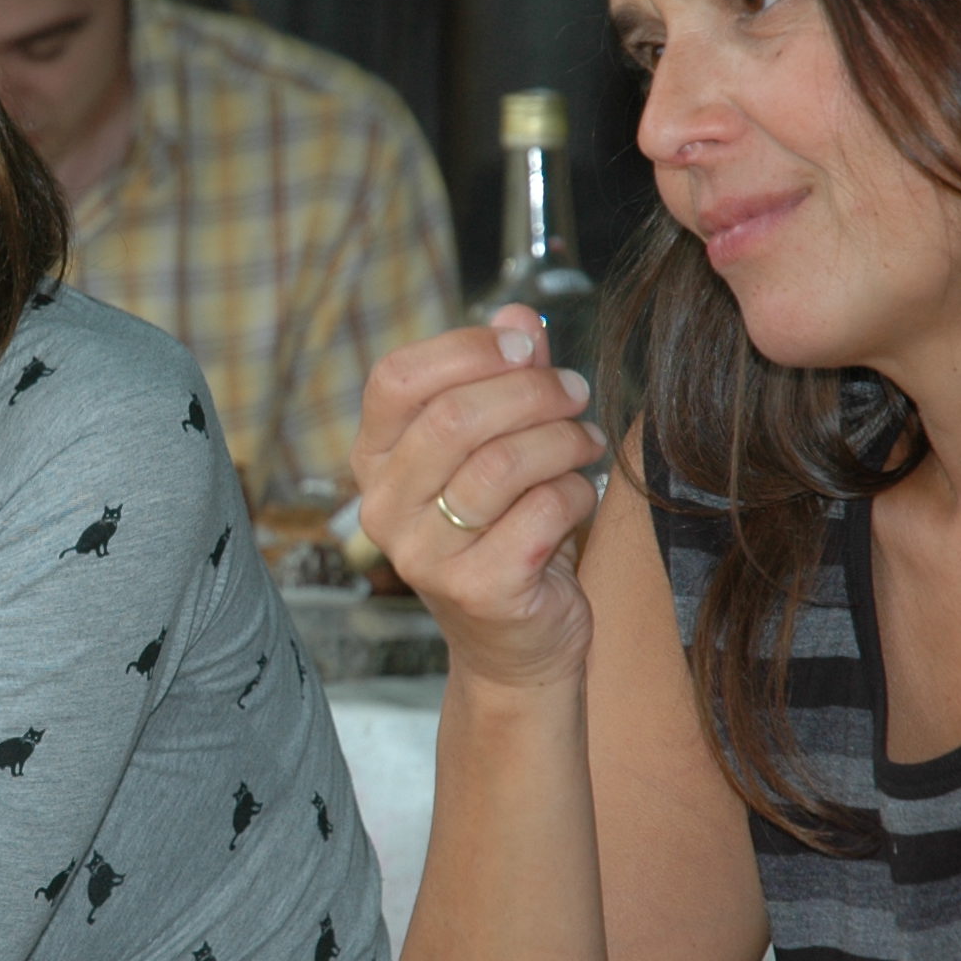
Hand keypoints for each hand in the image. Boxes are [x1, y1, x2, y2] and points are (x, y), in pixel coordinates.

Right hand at [350, 307, 607, 686]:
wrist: (515, 646)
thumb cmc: (505, 533)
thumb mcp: (499, 446)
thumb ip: (506, 379)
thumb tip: (519, 315)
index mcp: (374, 461)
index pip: (396, 379)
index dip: (466, 348)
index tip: (527, 344)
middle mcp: (383, 508)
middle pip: (454, 417)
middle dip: (533, 392)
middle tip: (576, 392)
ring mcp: (423, 555)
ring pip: (501, 463)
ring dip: (562, 440)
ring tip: (586, 440)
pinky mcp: (476, 589)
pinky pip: (539, 512)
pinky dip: (575, 492)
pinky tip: (581, 495)